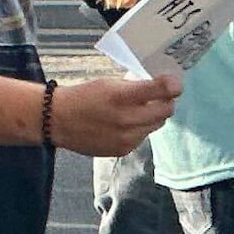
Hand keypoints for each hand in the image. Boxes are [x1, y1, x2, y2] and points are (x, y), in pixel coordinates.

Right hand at [50, 71, 181, 156]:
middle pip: (166, 111)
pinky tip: (126, 123)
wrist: (59, 121)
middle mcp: (127, 120)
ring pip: (157, 125)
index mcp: (121, 97)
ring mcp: (126, 138)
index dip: (173, 85)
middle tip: (161, 95)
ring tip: (140, 109)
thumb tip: (162, 88)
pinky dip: (140, 128)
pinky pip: (143, 137)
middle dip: (166, 102)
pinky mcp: (123, 150)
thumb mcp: (109, 83)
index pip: (160, 90)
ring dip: (154, 116)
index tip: (174, 83)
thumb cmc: (85, 97)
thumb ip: (136, 87)